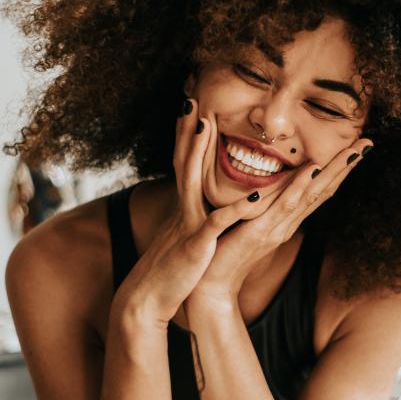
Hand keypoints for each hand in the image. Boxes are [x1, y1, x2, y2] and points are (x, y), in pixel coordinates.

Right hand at [110, 99, 271, 329]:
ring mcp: (188, 225)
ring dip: (198, 153)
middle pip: (183, 161)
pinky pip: (217, 224)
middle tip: (190, 98)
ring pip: (193, 181)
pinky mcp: (197, 246)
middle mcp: (184, 210)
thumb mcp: (184, 239)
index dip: (187, 137)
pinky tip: (252, 197)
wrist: (148, 301)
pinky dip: (234, 210)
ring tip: (207, 125)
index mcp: (185, 208)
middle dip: (187, 130)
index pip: (185, 164)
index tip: (192, 108)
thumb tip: (199, 208)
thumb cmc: (172, 272)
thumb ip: (193, 220)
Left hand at [186, 135, 373, 308]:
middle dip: (346, 167)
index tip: (356, 148)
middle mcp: (287, 224)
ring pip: (310, 196)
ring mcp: (276, 228)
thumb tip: (270, 186)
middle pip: (323, 191)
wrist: (210, 285)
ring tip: (352, 152)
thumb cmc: (225, 252)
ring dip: (332, 172)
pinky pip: (282, 207)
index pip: (318, 191)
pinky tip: (312, 170)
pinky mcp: (259, 233)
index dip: (338, 170)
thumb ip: (262, 206)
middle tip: (368, 143)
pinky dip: (299, 187)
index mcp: (285, 220)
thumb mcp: (247, 222)